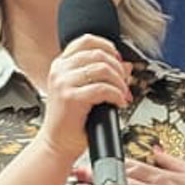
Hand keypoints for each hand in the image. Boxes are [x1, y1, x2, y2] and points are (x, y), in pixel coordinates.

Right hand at [37, 36, 129, 163]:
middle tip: (124, 82)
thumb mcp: (84, 92)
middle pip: (99, 53)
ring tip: (122, 94)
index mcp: (60, 65)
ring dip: (120, 82)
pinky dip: (117, 95)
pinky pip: (104, 88)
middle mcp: (59, 71)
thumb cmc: (70, 122)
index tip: (118, 60)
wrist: (57, 144)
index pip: (87, 41)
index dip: (108, 47)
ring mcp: (63, 83)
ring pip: (103, 68)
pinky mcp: (70, 97)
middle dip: (118, 68)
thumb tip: (127, 66)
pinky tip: (118, 103)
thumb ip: (102, 76)